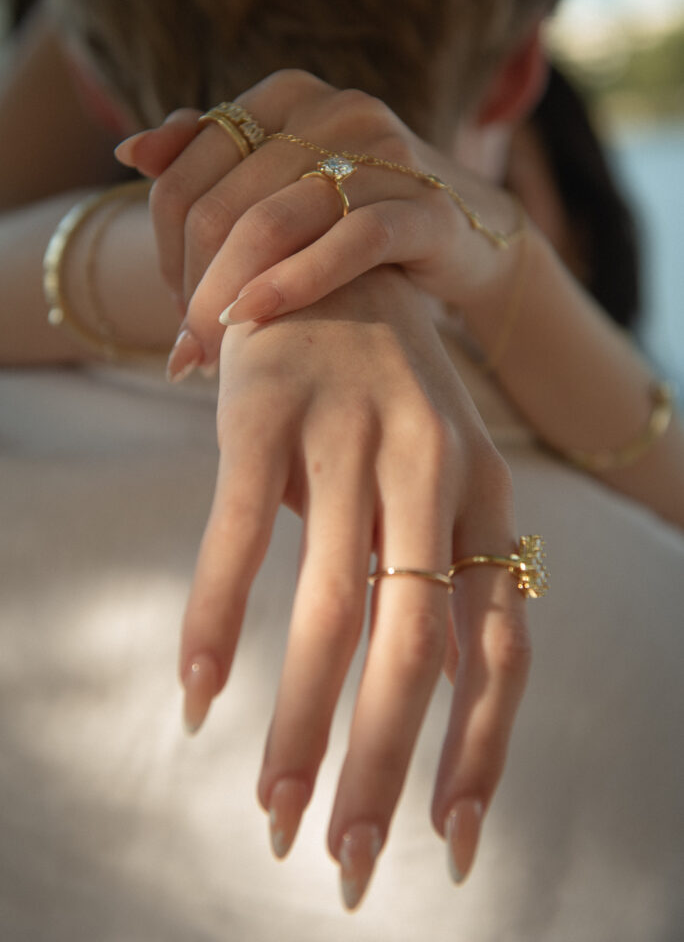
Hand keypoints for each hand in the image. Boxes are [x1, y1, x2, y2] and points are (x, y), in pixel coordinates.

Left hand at [115, 70, 521, 376]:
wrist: (470, 237)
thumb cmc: (360, 216)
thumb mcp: (284, 182)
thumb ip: (212, 161)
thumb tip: (130, 152)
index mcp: (286, 96)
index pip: (184, 174)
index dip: (165, 250)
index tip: (176, 305)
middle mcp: (333, 109)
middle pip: (220, 206)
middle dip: (191, 288)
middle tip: (187, 348)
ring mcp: (384, 153)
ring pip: (271, 225)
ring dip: (227, 300)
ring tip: (207, 356)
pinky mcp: (426, 206)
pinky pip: (348, 244)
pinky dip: (294, 285)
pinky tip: (256, 321)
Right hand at [179, 266, 529, 907]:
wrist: (331, 256)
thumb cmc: (385, 390)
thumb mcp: (436, 472)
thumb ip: (434, 572)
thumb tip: (420, 700)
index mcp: (485, 494)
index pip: (501, 644)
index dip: (481, 747)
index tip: (454, 842)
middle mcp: (432, 469)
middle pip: (419, 649)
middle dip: (387, 767)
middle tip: (349, 863)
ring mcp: (350, 435)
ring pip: (329, 610)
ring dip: (302, 724)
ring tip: (273, 808)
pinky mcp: (267, 409)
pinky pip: (238, 536)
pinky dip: (216, 620)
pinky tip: (198, 692)